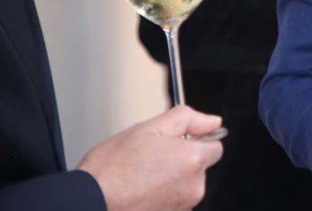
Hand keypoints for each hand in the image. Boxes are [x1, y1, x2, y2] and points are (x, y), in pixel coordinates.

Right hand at [76, 105, 223, 210]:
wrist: (88, 202)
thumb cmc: (112, 168)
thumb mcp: (149, 128)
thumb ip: (187, 119)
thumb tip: (212, 121)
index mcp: (193, 160)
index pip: (215, 146)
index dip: (195, 140)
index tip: (178, 141)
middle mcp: (193, 187)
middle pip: (199, 167)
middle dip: (181, 160)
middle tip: (152, 157)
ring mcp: (182, 207)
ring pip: (185, 185)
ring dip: (170, 179)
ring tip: (141, 175)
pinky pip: (172, 202)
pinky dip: (160, 196)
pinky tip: (139, 190)